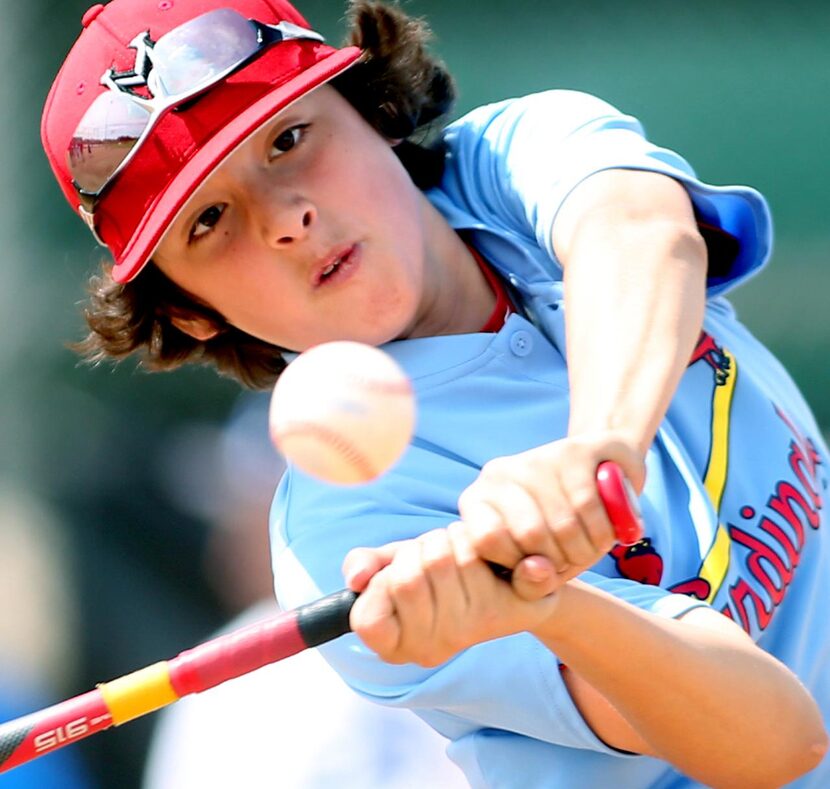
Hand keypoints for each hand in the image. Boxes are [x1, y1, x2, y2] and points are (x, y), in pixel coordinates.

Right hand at [343, 525, 561, 666]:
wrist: (504, 574)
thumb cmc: (440, 570)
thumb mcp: (395, 564)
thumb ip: (366, 565)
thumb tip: (357, 578)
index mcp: (397, 647)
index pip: (368, 619)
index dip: (381, 584)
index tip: (397, 575)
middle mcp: (429, 651)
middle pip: (406, 579)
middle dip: (417, 550)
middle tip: (435, 554)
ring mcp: (465, 634)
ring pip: (439, 562)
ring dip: (446, 540)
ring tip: (459, 551)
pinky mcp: (500, 611)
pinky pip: (470, 558)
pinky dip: (470, 543)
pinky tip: (480, 554)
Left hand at [457, 433, 644, 597]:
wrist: (603, 481)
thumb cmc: (559, 537)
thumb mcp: (540, 571)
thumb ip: (529, 584)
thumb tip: (537, 570)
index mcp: (476, 503)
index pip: (487, 539)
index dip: (518, 563)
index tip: (537, 564)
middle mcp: (497, 474)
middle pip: (529, 534)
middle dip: (560, 560)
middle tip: (570, 556)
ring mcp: (534, 459)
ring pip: (562, 524)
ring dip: (586, 549)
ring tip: (589, 545)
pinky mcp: (572, 451)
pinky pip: (587, 505)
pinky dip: (603, 530)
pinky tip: (605, 530)